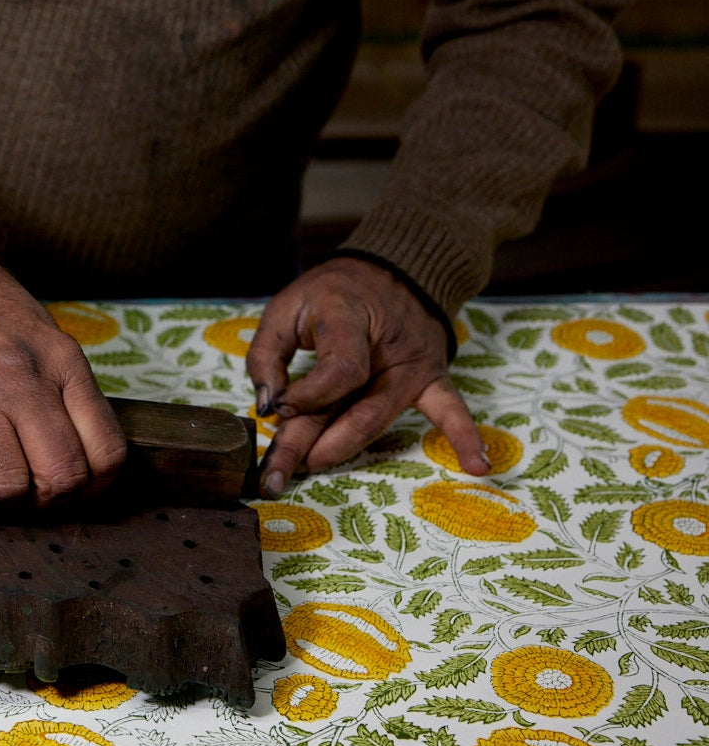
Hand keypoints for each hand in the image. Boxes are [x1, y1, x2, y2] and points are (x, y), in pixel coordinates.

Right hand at [0, 218, 126, 510]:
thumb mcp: (42, 334)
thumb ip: (62, 388)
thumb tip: (76, 454)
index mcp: (62, 363)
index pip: (107, 453)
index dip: (93, 490)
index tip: (71, 492)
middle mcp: (24, 381)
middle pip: (60, 480)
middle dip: (43, 504)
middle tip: (21, 492)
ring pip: (5, 489)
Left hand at [247, 257, 489, 496]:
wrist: (394, 268)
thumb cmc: (334, 292)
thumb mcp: (288, 305)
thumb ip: (268, 352)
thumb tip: (267, 405)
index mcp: (351, 319)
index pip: (339, 371)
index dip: (307, 396)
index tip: (278, 408)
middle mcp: (389, 346)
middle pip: (353, 408)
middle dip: (308, 445)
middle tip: (274, 477)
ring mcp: (414, 365)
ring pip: (377, 419)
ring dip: (342, 450)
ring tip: (306, 471)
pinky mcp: (431, 377)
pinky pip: (451, 409)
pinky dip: (465, 437)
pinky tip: (478, 465)